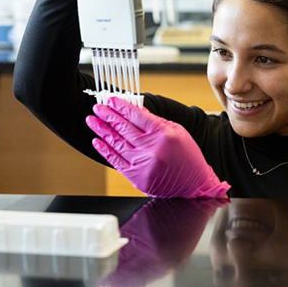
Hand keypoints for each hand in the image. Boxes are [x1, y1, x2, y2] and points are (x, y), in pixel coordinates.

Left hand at [86, 97, 230, 198]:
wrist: (195, 186)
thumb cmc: (188, 158)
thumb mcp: (178, 132)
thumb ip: (156, 121)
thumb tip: (137, 110)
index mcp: (163, 134)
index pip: (137, 115)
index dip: (122, 106)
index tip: (111, 100)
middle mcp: (152, 148)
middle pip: (124, 128)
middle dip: (108, 115)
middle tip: (97, 107)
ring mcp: (143, 163)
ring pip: (117, 143)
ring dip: (102, 130)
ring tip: (92, 121)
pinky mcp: (137, 177)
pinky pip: (116, 161)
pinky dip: (105, 150)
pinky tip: (97, 141)